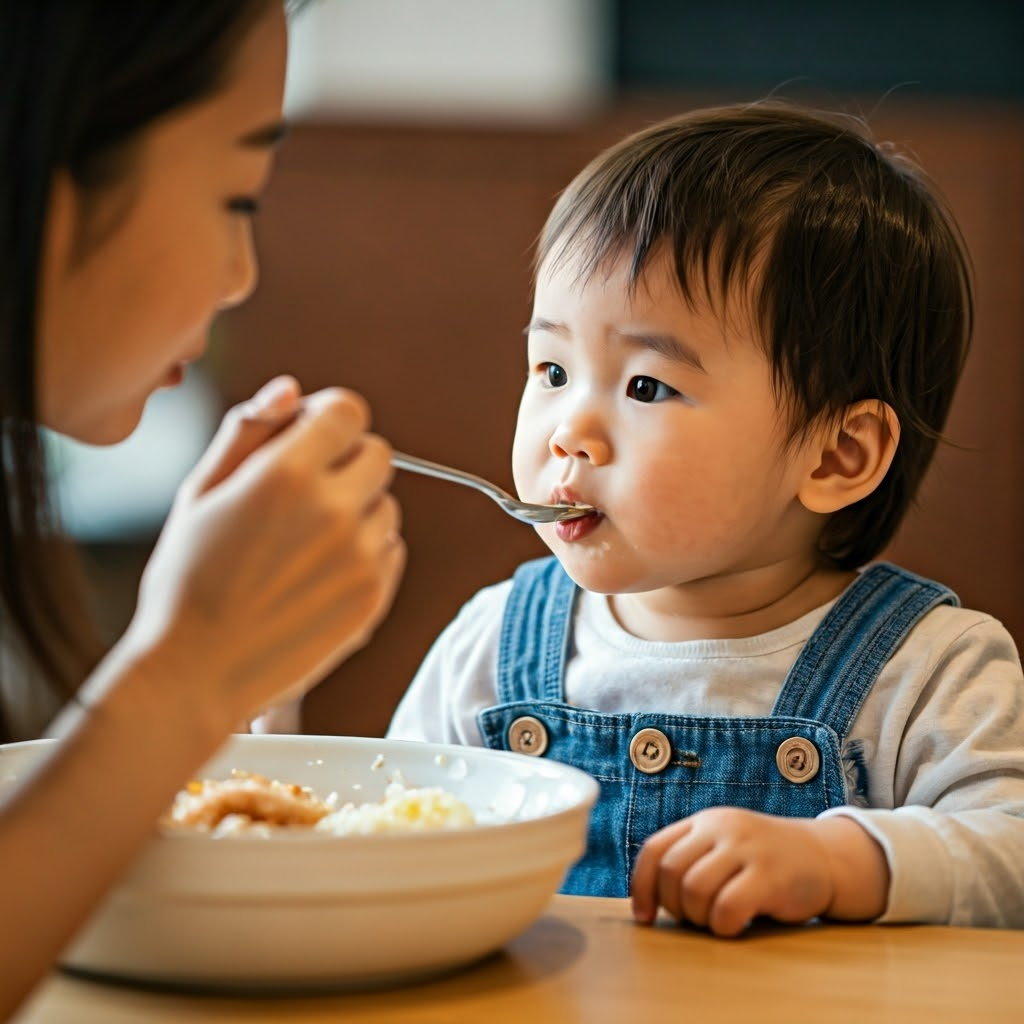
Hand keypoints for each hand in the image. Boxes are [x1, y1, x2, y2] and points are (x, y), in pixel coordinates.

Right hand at [117, 375, 405, 732]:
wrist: (197, 672)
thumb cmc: (188, 581)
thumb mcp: (200, 492)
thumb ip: (249, 430)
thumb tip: (291, 389)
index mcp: (285, 475)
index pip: (348, 411)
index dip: (330, 417)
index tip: (314, 435)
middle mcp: (332, 511)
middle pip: (379, 453)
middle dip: (348, 460)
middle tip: (309, 492)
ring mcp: (359, 557)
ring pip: (387, 504)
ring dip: (359, 510)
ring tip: (308, 542)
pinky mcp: (374, 596)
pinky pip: (392, 549)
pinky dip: (367, 552)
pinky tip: (321, 573)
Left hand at [629, 807, 888, 935]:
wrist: (824, 857)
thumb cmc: (763, 862)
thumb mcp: (724, 846)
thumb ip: (691, 860)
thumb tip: (647, 900)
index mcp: (704, 821)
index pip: (654, 849)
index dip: (641, 886)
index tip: (645, 916)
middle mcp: (722, 828)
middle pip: (670, 871)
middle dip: (673, 905)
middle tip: (693, 919)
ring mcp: (747, 849)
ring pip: (695, 888)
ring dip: (698, 917)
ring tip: (714, 921)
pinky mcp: (770, 875)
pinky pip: (728, 907)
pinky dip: (723, 926)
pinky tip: (734, 927)